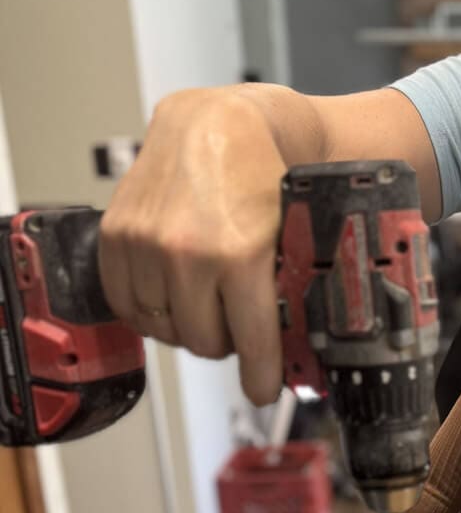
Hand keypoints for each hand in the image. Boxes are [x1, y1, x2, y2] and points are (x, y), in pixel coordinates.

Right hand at [98, 88, 289, 403]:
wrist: (216, 123)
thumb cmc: (261, 171)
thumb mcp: (292, 230)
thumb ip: (287, 286)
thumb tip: (293, 345)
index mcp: (241, 253)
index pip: (251, 342)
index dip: (260, 375)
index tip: (262, 389)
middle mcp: (188, 252)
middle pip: (204, 343)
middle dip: (225, 340)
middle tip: (237, 323)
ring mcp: (146, 245)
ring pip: (164, 329)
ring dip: (186, 324)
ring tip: (206, 302)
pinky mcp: (116, 236)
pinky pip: (125, 305)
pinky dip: (147, 310)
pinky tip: (170, 295)